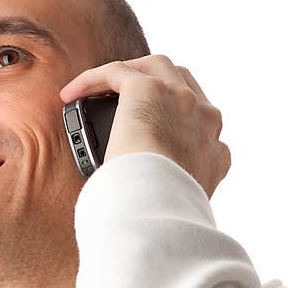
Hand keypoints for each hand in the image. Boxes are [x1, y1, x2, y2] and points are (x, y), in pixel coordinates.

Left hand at [59, 54, 230, 198]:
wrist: (159, 209)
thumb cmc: (160, 219)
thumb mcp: (178, 210)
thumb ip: (173, 198)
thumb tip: (142, 206)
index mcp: (216, 153)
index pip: (202, 127)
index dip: (178, 123)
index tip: (155, 135)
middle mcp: (205, 120)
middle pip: (184, 85)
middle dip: (160, 85)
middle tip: (129, 99)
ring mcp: (181, 99)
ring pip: (155, 67)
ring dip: (130, 73)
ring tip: (100, 89)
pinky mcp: (149, 89)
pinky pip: (117, 72)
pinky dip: (93, 79)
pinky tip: (71, 94)